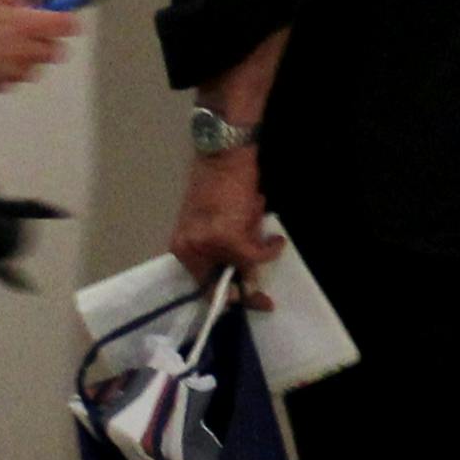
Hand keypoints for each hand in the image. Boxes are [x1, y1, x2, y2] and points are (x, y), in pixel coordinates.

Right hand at [0, 0, 76, 95]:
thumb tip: (28, 1)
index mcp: (25, 26)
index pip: (67, 25)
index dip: (66, 17)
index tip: (59, 14)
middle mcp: (24, 53)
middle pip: (56, 50)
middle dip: (47, 38)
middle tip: (26, 27)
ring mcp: (11, 73)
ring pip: (35, 66)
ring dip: (27, 54)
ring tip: (1, 41)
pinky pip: (12, 76)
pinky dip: (6, 67)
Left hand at [168, 147, 281, 299]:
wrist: (222, 155)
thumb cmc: (216, 184)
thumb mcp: (208, 222)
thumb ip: (217, 248)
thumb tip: (239, 272)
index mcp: (183, 247)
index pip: (202, 284)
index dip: (225, 299)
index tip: (242, 305)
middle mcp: (191, 250)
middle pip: (221, 286)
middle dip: (246, 293)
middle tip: (265, 302)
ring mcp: (209, 245)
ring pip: (243, 267)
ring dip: (258, 254)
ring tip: (261, 231)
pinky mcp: (231, 238)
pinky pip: (257, 254)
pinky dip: (270, 249)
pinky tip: (276, 239)